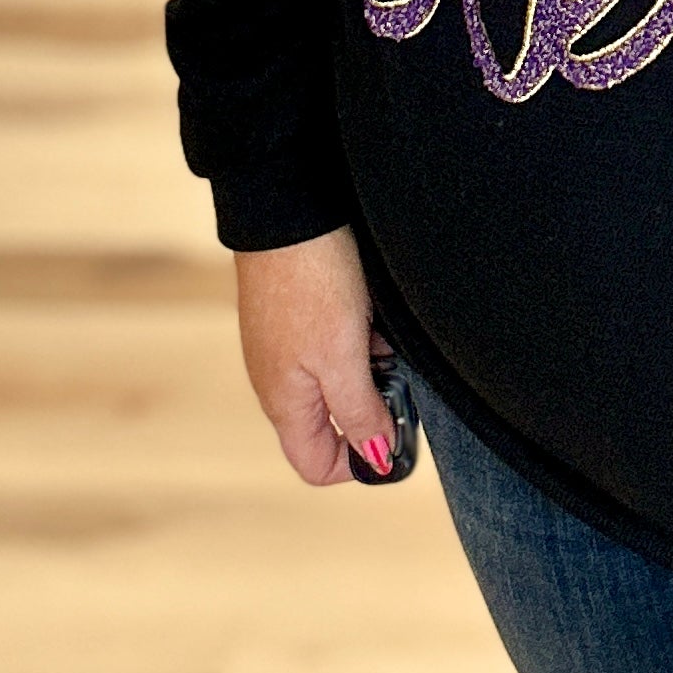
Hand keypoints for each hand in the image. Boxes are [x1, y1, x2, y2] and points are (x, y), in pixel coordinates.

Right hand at [233, 224, 399, 485]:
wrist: (287, 208)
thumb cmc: (310, 282)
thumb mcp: (342, 355)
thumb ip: (358, 411)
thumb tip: (375, 459)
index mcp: (284, 401)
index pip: (316, 464)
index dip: (357, 462)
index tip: (393, 432)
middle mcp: (279, 380)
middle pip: (333, 420)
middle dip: (372, 402)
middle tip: (393, 369)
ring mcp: (286, 346)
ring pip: (340, 378)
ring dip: (369, 362)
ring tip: (382, 328)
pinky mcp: (296, 315)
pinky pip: (336, 343)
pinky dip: (360, 333)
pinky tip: (370, 305)